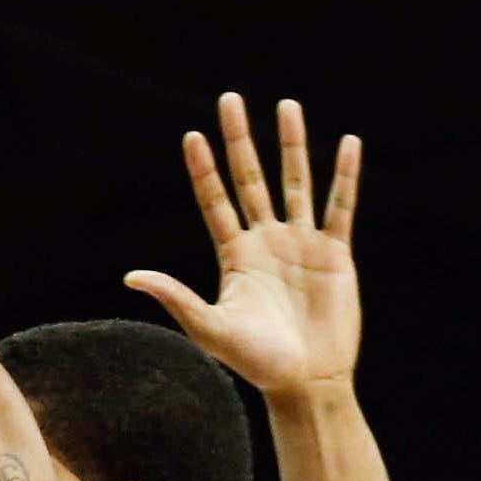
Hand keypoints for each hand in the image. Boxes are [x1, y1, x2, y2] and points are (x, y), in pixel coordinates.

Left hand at [127, 95, 361, 401]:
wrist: (304, 381)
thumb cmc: (255, 362)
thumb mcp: (210, 328)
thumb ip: (175, 298)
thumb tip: (131, 277)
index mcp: (235, 256)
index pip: (215, 201)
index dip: (203, 170)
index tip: (191, 136)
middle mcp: (266, 242)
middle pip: (250, 178)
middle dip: (240, 140)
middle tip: (229, 99)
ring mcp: (301, 244)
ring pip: (296, 181)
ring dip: (292, 144)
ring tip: (286, 105)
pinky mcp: (335, 253)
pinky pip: (341, 207)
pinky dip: (346, 176)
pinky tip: (349, 144)